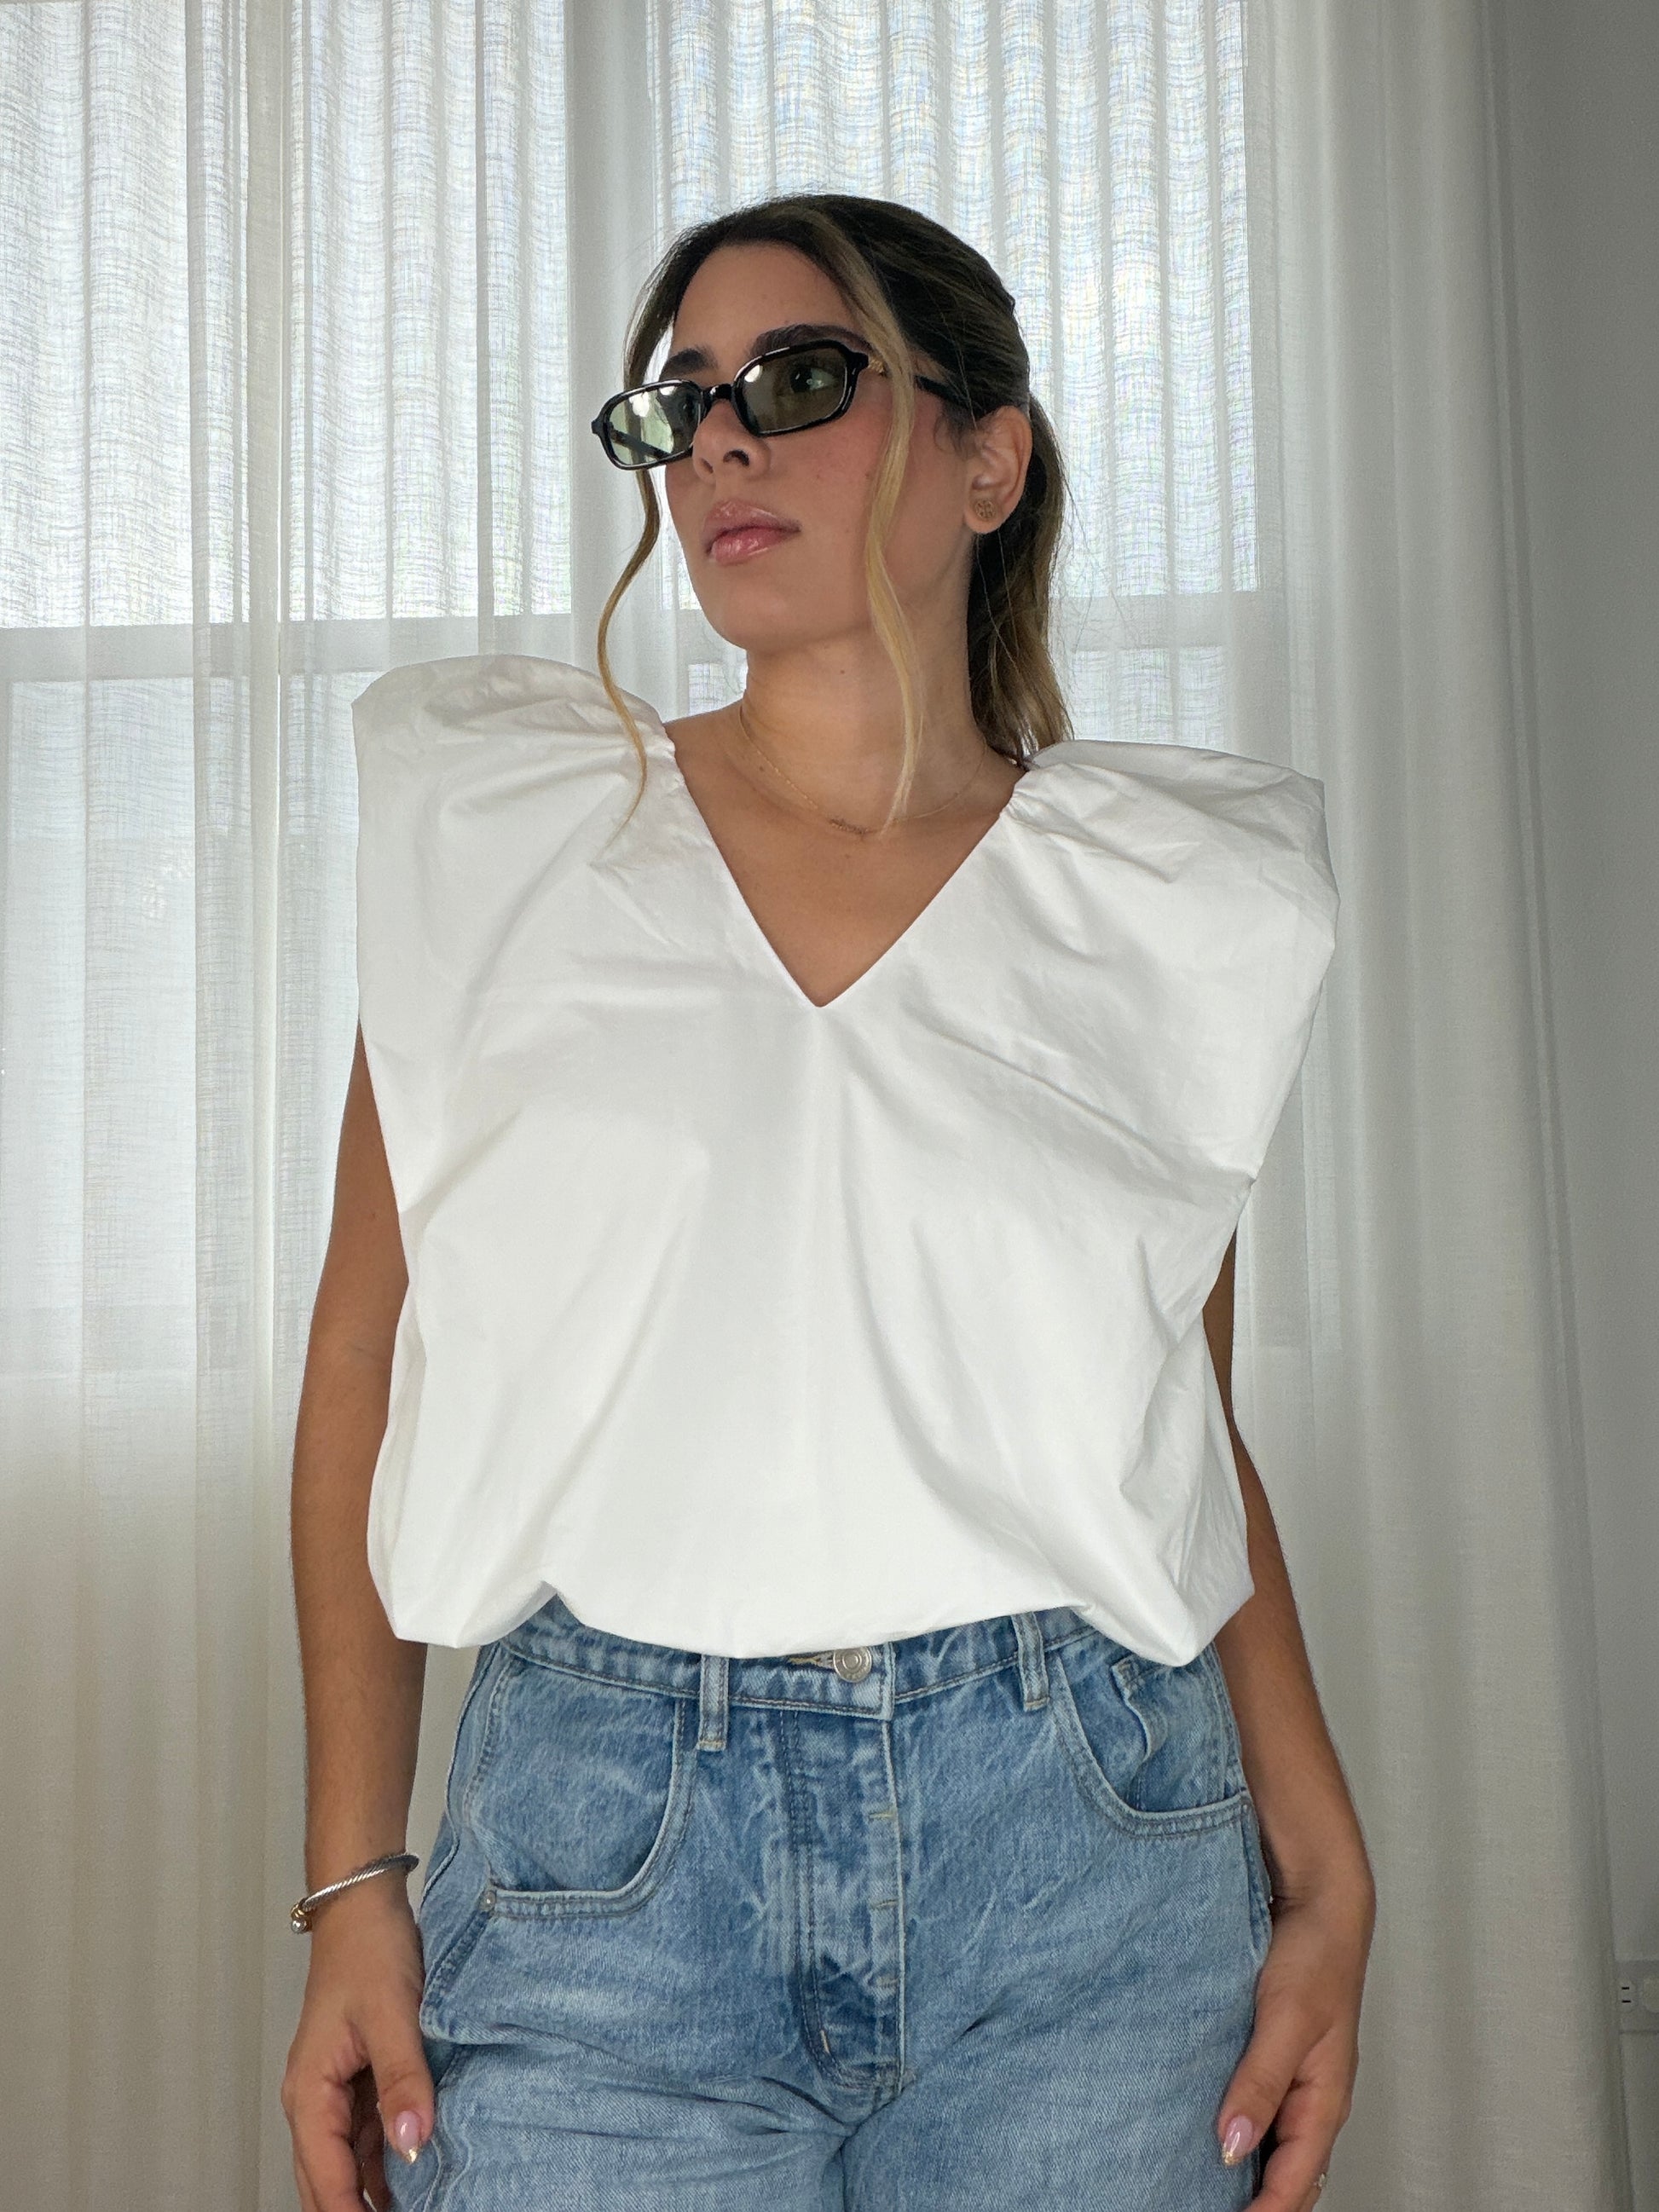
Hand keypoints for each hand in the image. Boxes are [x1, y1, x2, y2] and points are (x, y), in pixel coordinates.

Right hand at [281, 1885, 433, 2211]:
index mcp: (310, 2091)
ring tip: (419, 2206)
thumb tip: (412, 2141)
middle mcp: (316, 2100)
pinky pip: (368, 2137)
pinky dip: (387, 2161)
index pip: (324, 2177)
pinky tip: (416, 2176)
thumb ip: (402, 2078)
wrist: (365, 1907)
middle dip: (355, 2210)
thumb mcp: (391, 2013)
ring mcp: (337, 2092)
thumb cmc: (368, 1950)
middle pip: (327, 2181)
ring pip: (349, 2163)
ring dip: (374, 2191)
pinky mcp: (360, 2079)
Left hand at [1215, 1859, 1373, 2208]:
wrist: (1317, 1901)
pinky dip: (1231, 2126)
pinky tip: (1196, 2125)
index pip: (1294, 2184)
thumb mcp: (1287, 2019)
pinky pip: (1253, 2106)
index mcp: (1324, 2101)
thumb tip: (1232, 2145)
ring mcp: (1290, 2077)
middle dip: (1251, 2200)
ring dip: (1238, 2167)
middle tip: (1196, 2206)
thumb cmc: (1315, 1955)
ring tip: (1190, 2183)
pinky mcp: (1269, 2054)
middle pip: (1284, 2174)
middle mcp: (1309, 2098)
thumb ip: (1260, 2082)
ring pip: (1268, 2144)